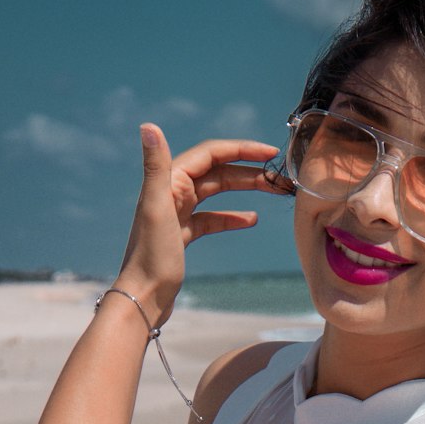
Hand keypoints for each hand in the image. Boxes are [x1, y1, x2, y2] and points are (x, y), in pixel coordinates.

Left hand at [115, 124, 281, 326]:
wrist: (143, 297)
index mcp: (168, 181)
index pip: (210, 154)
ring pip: (217, 192)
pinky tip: (251, 219)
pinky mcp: (183, 234)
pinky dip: (231, 216)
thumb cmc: (151, 255)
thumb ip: (155, 166)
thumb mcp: (156, 207)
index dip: (241, 149)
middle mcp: (172, 191)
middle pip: (218, 172)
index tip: (270, 152)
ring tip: (273, 192)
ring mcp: (178, 213)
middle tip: (281, 179)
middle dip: (250, 171)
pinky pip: (212, 218)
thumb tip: (148, 126)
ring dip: (245, 189)